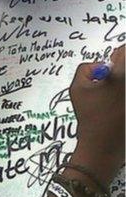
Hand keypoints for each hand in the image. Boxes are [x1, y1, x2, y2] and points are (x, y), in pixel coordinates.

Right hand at [70, 45, 124, 182]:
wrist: (103, 145)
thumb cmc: (90, 116)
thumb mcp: (76, 88)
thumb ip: (86, 69)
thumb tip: (100, 68)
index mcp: (121, 74)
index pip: (125, 51)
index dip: (116, 57)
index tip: (109, 67)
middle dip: (120, 72)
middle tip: (110, 84)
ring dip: (121, 87)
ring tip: (112, 100)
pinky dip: (122, 99)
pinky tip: (117, 110)